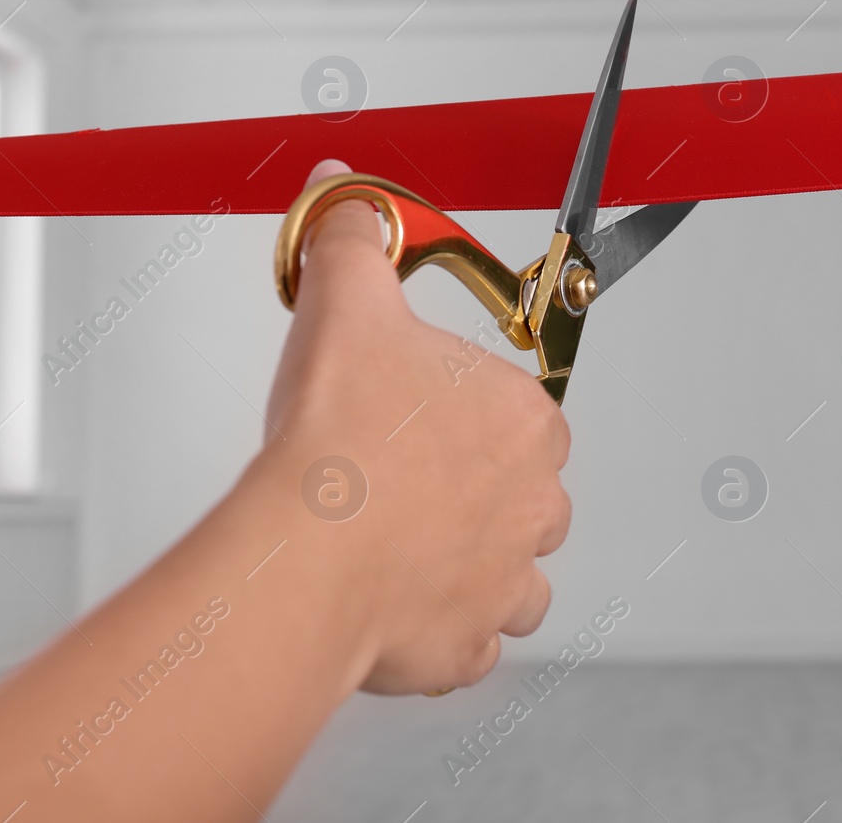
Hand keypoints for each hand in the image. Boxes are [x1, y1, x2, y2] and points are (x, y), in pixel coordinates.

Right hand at [259, 159, 572, 694]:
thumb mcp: (344, 306)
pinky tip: (395, 601)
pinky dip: (441, 628)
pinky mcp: (467, 644)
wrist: (306, 555)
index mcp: (523, 420)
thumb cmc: (338, 444)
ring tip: (401, 543)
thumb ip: (351, 242)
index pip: (520, 410)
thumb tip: (345, 197)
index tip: (420, 417)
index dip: (463, 411)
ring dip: (470, 561)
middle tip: (400, 479)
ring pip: (511, 572)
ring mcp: (506, 579)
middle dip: (470, 487)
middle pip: (523, 492)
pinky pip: (470, 640)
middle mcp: (534, 503)